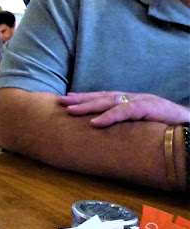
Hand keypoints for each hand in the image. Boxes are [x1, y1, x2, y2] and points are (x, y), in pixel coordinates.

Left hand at [58, 91, 189, 126]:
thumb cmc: (167, 127)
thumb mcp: (143, 124)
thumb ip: (127, 124)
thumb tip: (105, 132)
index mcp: (131, 101)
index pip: (104, 96)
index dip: (85, 97)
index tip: (67, 99)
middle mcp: (133, 98)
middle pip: (102, 96)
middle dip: (80, 99)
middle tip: (60, 101)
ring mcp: (140, 101)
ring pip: (109, 101)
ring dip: (88, 105)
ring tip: (70, 110)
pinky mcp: (148, 108)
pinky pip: (124, 112)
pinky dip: (108, 116)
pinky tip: (94, 122)